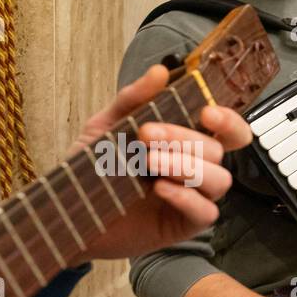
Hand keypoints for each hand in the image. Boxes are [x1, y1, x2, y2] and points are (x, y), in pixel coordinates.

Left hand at [73, 64, 251, 259]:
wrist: (69, 208)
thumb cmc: (92, 168)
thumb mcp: (106, 127)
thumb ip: (132, 99)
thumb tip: (160, 71)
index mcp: (184, 143)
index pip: (227, 130)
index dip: (228, 120)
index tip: (206, 112)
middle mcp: (194, 169)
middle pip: (217, 150)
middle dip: (183, 138)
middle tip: (146, 134)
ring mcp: (191, 198)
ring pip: (219, 180)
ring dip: (186, 166)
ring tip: (149, 162)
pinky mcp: (183, 226)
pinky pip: (205, 213)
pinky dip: (186, 198)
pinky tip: (160, 189)